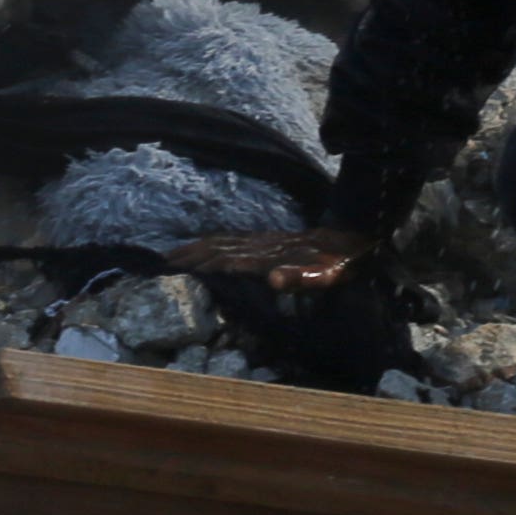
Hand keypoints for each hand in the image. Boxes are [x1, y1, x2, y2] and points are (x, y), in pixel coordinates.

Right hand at [178, 226, 370, 292]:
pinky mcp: (269, 240)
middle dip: (188, 256)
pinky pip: (232, 240)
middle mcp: (260, 246)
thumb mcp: (328, 273)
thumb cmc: (342, 261)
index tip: (171, 269)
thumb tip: (272, 281)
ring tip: (171, 255)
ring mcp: (264, 241)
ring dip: (195, 249)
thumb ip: (301, 276)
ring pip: (221, 242)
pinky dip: (212, 243)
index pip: (225, 260)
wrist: (357, 233)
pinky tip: (206, 247)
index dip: (199, 265)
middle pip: (216, 249)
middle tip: (158, 264)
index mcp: (268, 256)